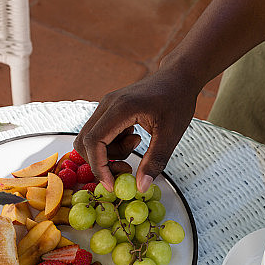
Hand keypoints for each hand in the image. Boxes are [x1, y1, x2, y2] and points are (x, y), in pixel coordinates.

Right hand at [73, 68, 198, 191]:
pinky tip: (134, 137)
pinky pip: (101, 133)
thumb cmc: (177, 100)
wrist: (178, 78)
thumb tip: (140, 187)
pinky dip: (113, 144)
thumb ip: (155, 161)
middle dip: (101, 162)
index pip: (94, 141)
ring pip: (92, 139)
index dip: (99, 166)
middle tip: (125, 169)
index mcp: (121, 108)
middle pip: (86, 141)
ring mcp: (106, 105)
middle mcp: (107, 104)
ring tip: (137, 145)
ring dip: (110, 153)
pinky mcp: (109, 109)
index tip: (111, 184)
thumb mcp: (171, 134)